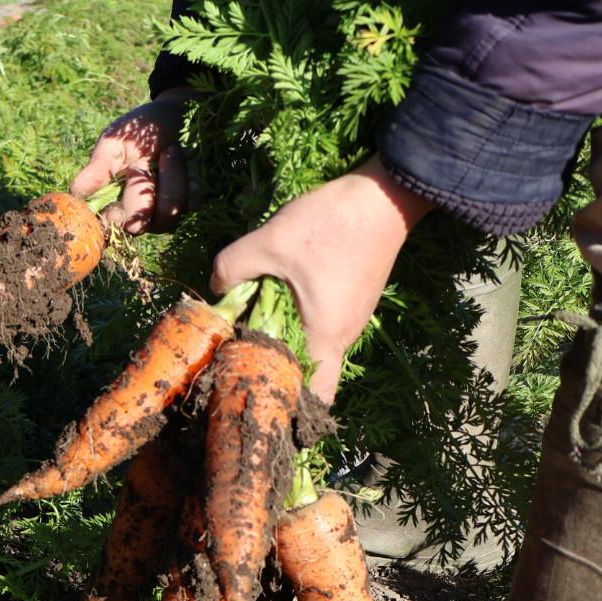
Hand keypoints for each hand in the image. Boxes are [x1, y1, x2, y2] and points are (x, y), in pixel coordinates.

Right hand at [71, 87, 194, 234]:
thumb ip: (99, 166)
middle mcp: (142, 213)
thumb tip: (76, 192)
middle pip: (137, 226)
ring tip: (170, 151)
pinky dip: (189, 178)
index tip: (113, 207)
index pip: (110, 224)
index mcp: (117, 200)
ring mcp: (170, 211)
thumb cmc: (140, 129)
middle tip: (140, 163)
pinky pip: (193, 203)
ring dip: (169, 179)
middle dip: (138, 193)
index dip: (111, 220)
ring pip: (167, 215)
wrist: (179, 112)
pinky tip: (188, 158)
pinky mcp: (196, 203)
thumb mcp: (115, 141)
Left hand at [209, 156, 431, 402]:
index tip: (258, 395)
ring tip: (253, 325)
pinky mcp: (354, 299)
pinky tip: (277, 299)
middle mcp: (344, 335)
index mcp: (325, 336)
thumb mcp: (269, 241)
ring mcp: (354, 317)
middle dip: (278, 369)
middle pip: (311, 373)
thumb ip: (232, 267)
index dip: (290, 404)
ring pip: (316, 346)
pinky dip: (300, 321)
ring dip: (287, 340)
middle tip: (244, 355)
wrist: (384, 195)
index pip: (315, 396)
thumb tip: (216, 289)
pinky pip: (323, 324)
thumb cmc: (330, 224)